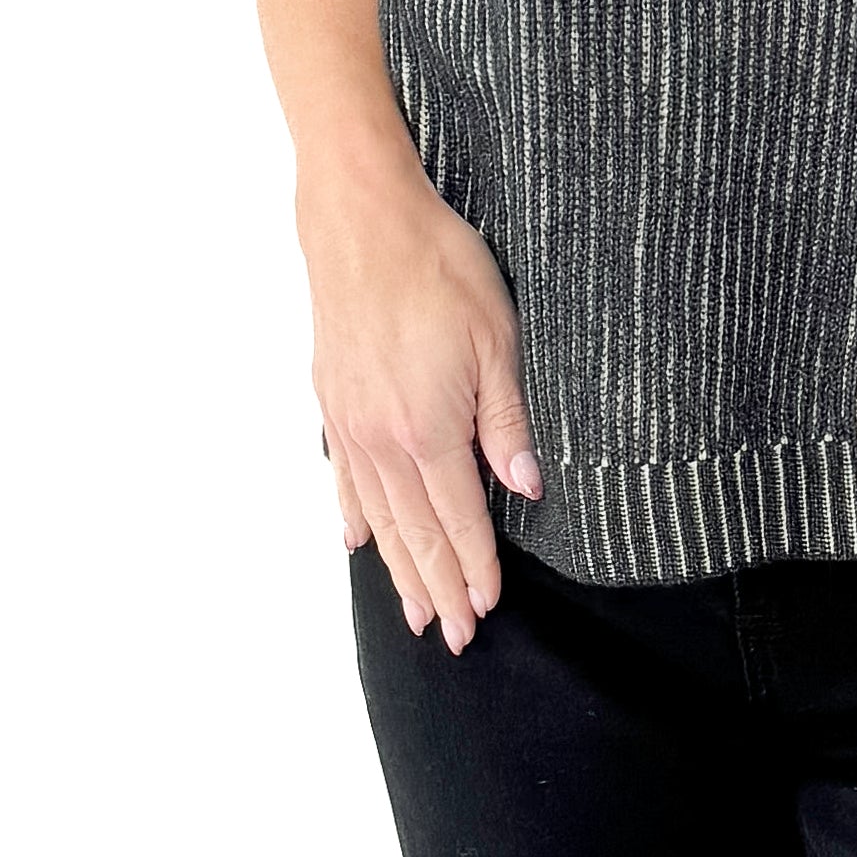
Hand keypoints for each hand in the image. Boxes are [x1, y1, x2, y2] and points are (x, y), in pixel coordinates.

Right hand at [298, 155, 542, 650]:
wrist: (361, 219)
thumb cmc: (438, 265)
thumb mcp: (497, 334)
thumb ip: (508, 417)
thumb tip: (524, 487)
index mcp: (429, 427)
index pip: (459, 519)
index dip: (476, 567)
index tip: (486, 609)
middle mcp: (383, 438)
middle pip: (416, 532)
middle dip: (438, 587)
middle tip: (451, 637)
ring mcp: (351, 422)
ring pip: (377, 516)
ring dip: (397, 568)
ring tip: (412, 610)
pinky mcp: (333, 400)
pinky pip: (342, 476)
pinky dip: (352, 515)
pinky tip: (356, 542)